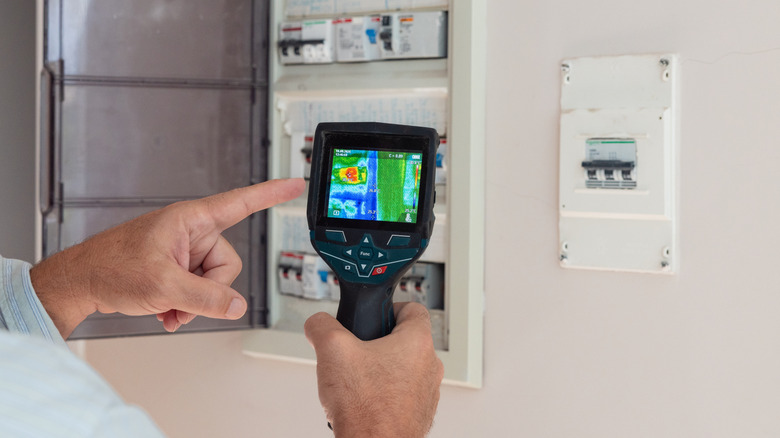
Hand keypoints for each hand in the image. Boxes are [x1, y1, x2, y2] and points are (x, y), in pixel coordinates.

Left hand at [30, 178, 304, 337]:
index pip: (241, 202)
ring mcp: (183, 251)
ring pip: (213, 282)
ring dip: (194, 302)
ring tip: (167, 307)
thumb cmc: (110, 267)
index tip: (295, 184)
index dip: (271, 194)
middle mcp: (191, 232)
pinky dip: (185, 305)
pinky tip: (166, 311)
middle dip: (208, 290)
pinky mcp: (175, 267)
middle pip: (227, 264)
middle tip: (180, 298)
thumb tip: (237, 306)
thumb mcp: (164, 286)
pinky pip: (198, 289)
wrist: (80, 282)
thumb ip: (206, 298)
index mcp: (191, 219)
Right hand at [304, 302, 443, 437]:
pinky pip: (400, 393)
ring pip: (402, 368)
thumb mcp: (332, 350)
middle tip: (356, 351)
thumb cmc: (366, 408)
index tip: (374, 315)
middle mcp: (429, 365)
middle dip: (377, 343)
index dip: (389, 307)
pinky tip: (363, 400)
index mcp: (417, 342)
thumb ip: (322, 325)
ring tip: (357, 380)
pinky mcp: (418, 413)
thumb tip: (318, 324)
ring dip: (380, 370)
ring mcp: (426, 392)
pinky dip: (383, 393)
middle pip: (404, 340)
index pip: (412, 307)